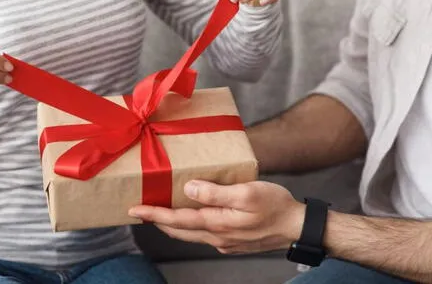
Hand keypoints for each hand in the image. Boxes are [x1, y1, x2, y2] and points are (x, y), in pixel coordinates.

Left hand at [129, 180, 304, 254]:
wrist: (297, 227)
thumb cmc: (275, 206)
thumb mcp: (246, 193)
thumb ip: (215, 192)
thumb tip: (187, 189)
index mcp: (217, 223)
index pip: (177, 220)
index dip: (153, 215)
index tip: (134, 210)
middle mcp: (217, 236)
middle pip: (179, 231)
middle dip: (157, 221)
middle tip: (140, 211)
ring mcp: (225, 241)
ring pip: (191, 234)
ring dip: (173, 225)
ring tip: (160, 214)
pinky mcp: (232, 241)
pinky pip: (204, 234)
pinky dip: (191, 226)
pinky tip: (192, 217)